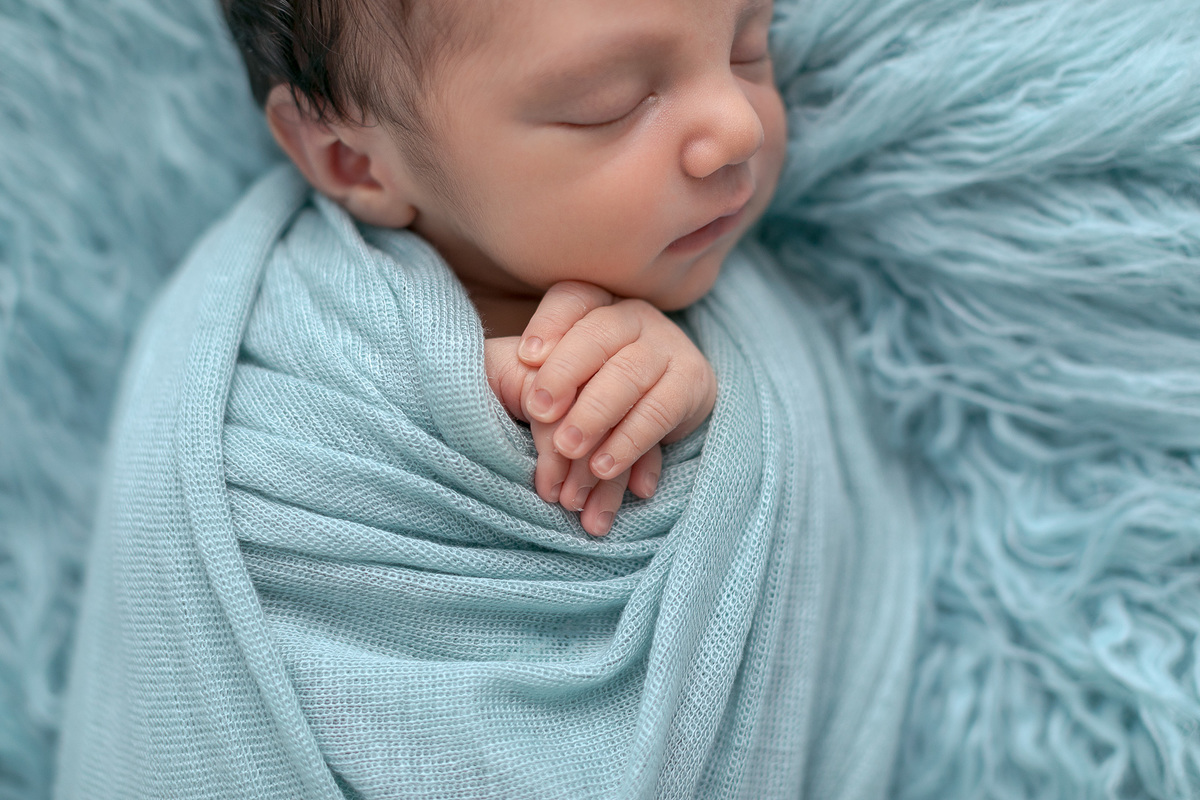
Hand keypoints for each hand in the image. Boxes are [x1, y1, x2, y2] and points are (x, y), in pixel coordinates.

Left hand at [516, 282, 716, 531]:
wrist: (665, 406)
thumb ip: (534, 368)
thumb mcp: (561, 372)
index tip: (525, 356)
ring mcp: (669, 345)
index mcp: (598, 303)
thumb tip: (516, 365)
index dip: (549, 323)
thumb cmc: (592, 387)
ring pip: (628, 375)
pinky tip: (604, 467)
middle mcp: (635, 315)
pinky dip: (630, 442)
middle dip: (564, 374)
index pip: (573, 298)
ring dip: (595, 415)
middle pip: (597, 335)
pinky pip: (660, 412)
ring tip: (567, 449)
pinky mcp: (694, 382)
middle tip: (538, 412)